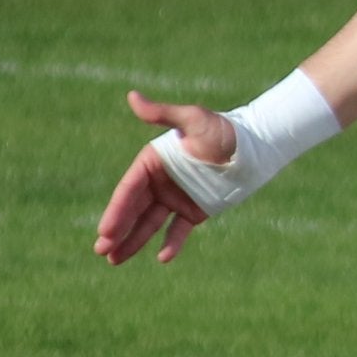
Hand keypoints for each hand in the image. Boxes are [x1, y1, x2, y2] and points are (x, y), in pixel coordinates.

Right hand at [95, 89, 235, 267]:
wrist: (254, 146)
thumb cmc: (223, 129)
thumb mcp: (192, 120)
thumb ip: (162, 114)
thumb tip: (132, 96)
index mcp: (152, 162)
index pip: (129, 190)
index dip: (116, 211)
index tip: (105, 231)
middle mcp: (159, 182)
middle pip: (134, 210)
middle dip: (117, 230)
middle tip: (102, 251)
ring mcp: (175, 198)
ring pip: (149, 223)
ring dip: (133, 241)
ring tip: (114, 260)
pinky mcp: (194, 211)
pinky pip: (178, 230)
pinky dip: (171, 243)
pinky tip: (162, 257)